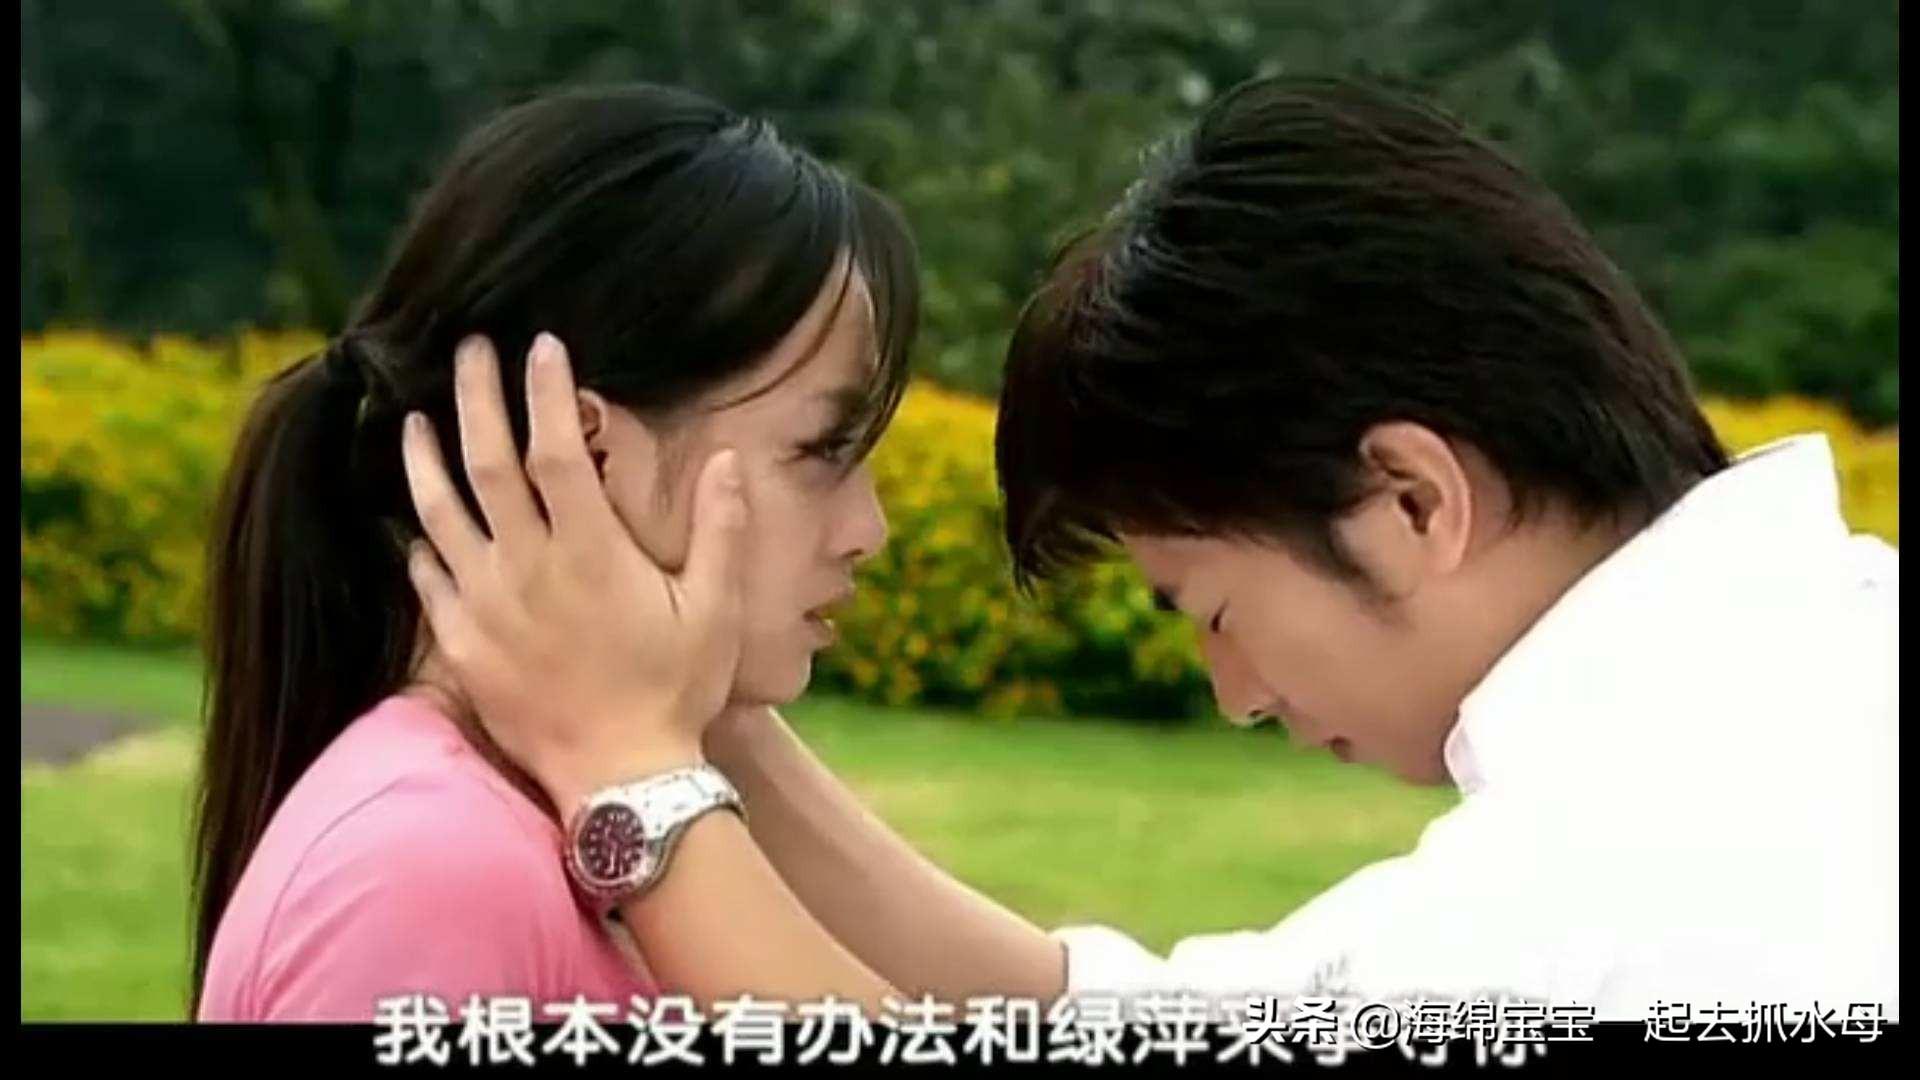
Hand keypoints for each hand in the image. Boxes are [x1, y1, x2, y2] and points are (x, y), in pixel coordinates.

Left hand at [400, 332, 748, 812]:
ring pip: (439, 516)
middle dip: (474, 398)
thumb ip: (721, 531)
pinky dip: (419, 546)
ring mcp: (487, 608)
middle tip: (467, 351)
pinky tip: (415, 526)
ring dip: (424, 460)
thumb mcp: (715, 610)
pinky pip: (429, 583)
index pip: (555, 449)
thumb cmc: (677, 693)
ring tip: (414, 420)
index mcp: (590, 551)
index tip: (540, 347)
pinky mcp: (464, 649)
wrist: (623, 780)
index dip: (543, 393)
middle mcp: (527, 569)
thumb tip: (729, 461)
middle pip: (485, 464)